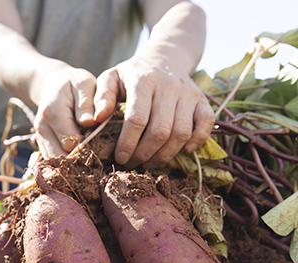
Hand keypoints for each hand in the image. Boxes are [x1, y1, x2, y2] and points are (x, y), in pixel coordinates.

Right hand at [33, 65, 98, 157]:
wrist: (54, 85)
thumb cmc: (74, 84)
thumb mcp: (84, 84)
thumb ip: (87, 102)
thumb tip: (90, 122)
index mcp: (53, 113)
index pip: (72, 142)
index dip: (90, 145)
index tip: (103, 140)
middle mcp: (42, 129)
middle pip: (63, 157)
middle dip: (81, 157)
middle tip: (99, 150)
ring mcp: (40, 138)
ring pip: (57, 163)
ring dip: (74, 162)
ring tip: (90, 153)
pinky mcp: (41, 145)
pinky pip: (54, 161)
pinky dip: (67, 162)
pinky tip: (80, 154)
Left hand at [93, 54, 214, 169]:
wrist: (164, 58)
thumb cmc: (131, 74)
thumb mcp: (110, 78)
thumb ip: (101, 96)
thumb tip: (96, 118)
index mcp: (143, 81)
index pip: (137, 119)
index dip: (128, 143)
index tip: (120, 157)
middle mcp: (169, 86)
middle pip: (160, 131)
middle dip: (144, 154)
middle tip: (132, 164)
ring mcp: (188, 93)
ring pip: (181, 132)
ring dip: (165, 154)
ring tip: (149, 163)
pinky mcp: (202, 100)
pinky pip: (207, 123)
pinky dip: (198, 140)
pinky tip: (184, 151)